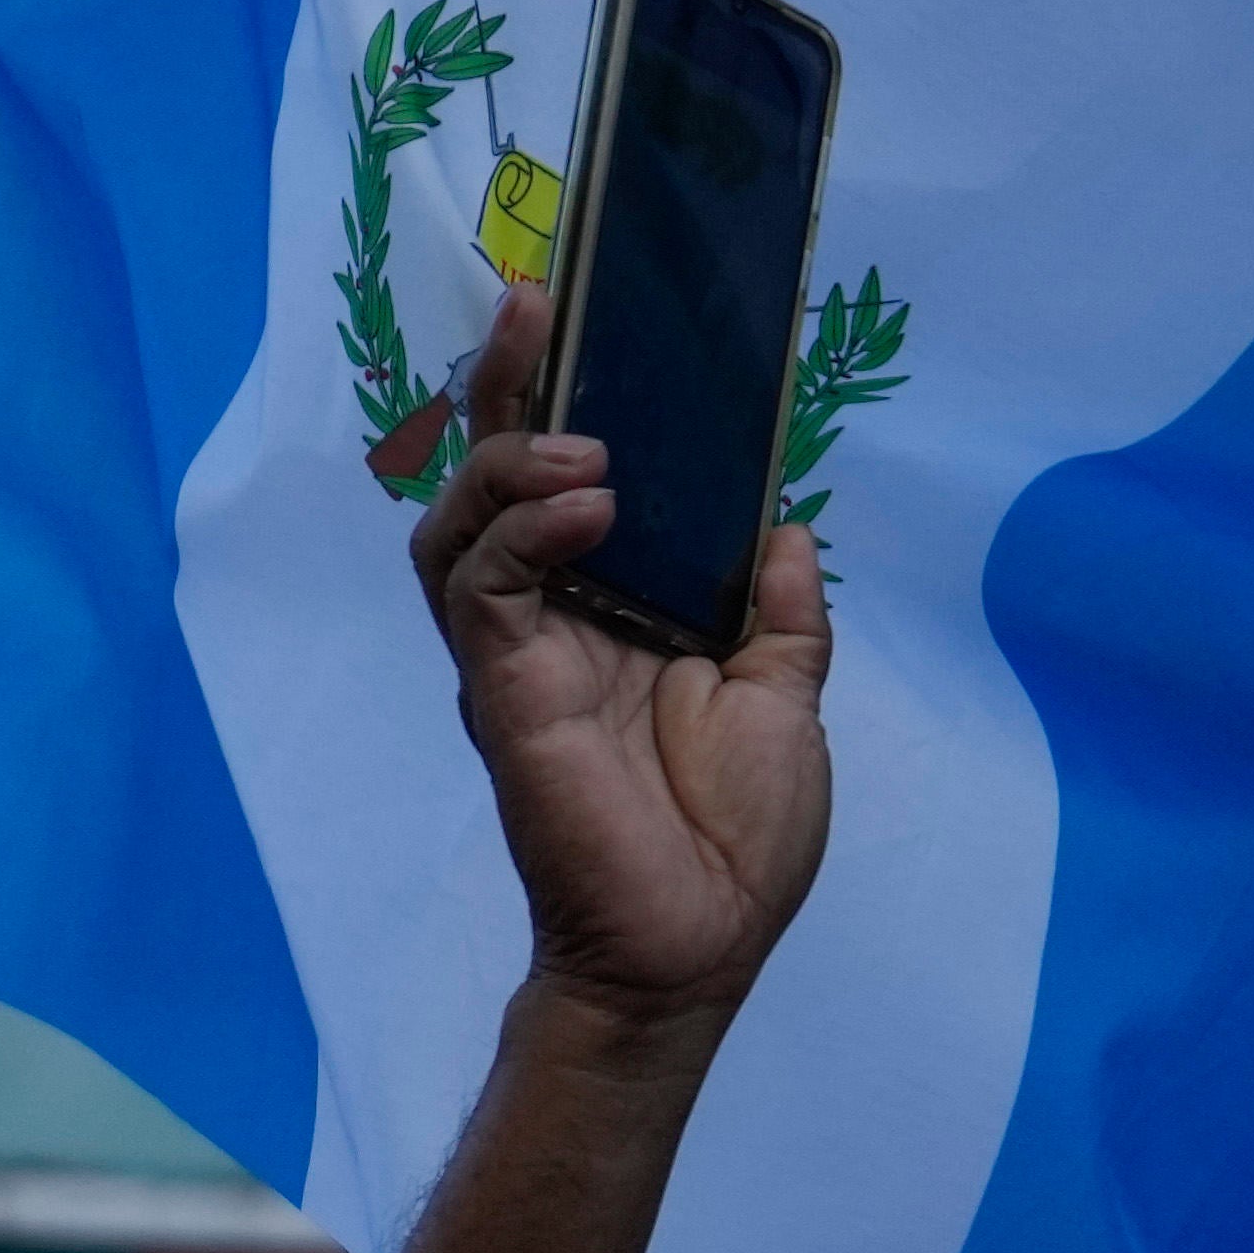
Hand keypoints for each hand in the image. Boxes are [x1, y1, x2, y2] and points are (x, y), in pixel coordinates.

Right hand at [409, 284, 832, 1055]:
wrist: (696, 946)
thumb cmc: (736, 843)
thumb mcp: (786, 700)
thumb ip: (782, 615)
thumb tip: (790, 526)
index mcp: (617, 613)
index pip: (572, 487)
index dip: (566, 401)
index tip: (582, 311)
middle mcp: (553, 619)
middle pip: (498, 480)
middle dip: (508, 389)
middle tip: (536, 306)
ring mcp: (517, 652)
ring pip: (463, 523)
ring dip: (510, 462)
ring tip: (580, 446)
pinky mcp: (504, 688)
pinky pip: (481, 587)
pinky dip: (522, 531)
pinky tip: (585, 506)